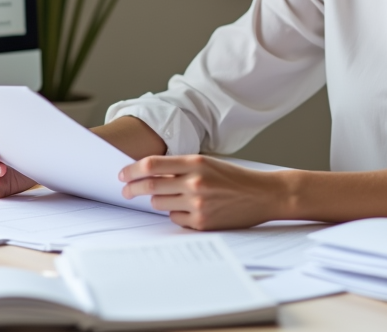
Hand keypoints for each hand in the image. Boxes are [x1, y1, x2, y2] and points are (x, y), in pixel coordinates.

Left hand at [119, 155, 289, 229]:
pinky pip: (175, 219)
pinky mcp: (202, 222)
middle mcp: (195, 182)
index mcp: (196, 162)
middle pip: (150, 185)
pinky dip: (177, 214)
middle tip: (126, 190)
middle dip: (132, 189)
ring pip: (160, 204)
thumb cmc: (235, 178)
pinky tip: (191, 209)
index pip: (152, 164)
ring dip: (159, 201)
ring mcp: (198, 204)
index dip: (132, 169)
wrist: (264, 195)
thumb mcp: (209, 164)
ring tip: (172, 197)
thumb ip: (181, 167)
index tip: (122, 174)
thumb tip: (148, 173)